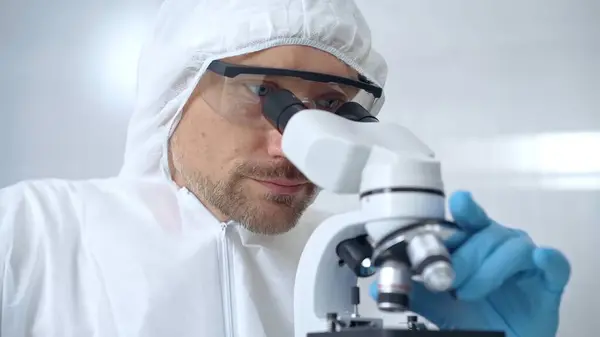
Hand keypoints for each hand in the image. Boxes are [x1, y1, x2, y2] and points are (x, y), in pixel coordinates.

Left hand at [369, 191, 570, 336]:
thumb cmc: (474, 313)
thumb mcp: (438, 304)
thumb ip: (412, 291)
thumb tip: (376, 286)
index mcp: (474, 242)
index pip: (469, 217)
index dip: (465, 207)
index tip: (459, 201)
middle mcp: (499, 244)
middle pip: (486, 234)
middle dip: (464, 259)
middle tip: (449, 282)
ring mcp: (526, 260)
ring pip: (513, 247)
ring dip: (488, 271)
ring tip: (469, 293)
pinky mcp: (549, 278)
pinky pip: (554, 262)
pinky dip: (547, 260)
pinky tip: (539, 261)